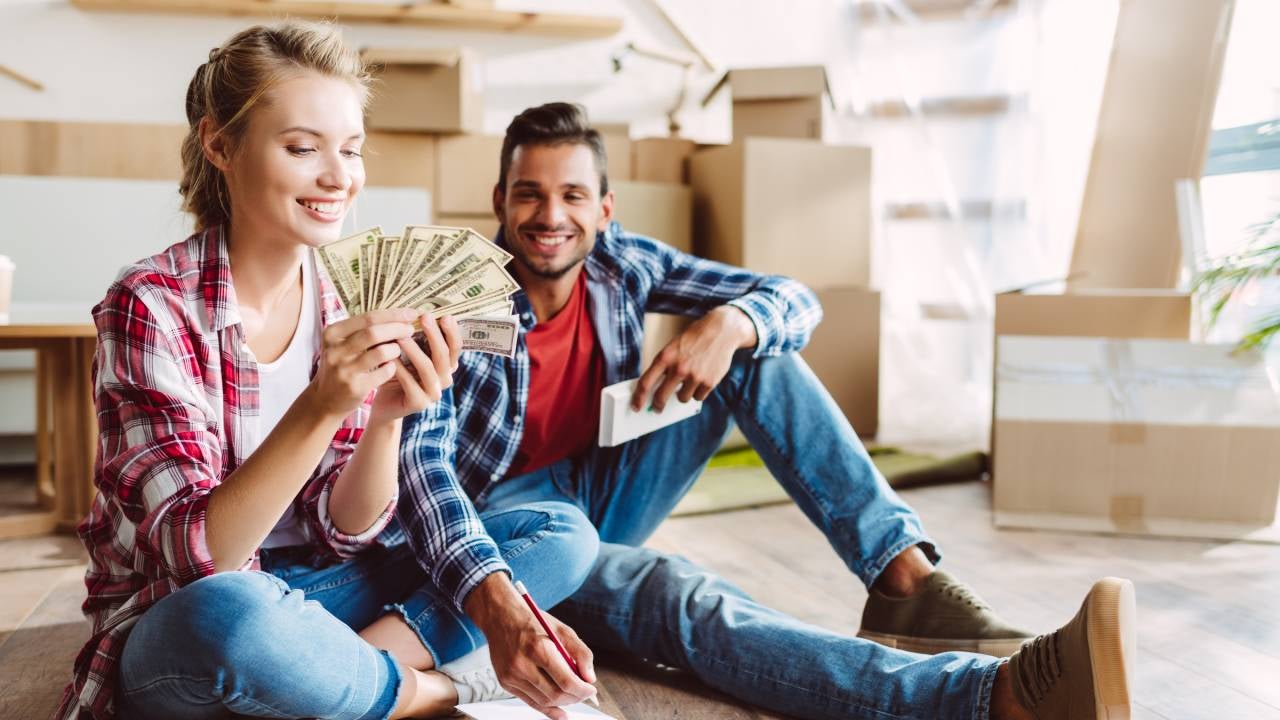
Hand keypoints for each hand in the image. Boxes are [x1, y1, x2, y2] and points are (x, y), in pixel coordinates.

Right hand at [308, 309, 418, 419]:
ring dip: (395, 349)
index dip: (393, 314)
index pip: (368, 317)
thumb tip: (398, 316)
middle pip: (374, 332)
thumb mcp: (342, 345)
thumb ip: (363, 330)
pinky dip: (392, 367)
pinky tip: (390, 367)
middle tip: (410, 330)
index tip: (411, 313)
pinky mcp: (355, 387)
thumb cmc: (341, 366)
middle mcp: (335, 350)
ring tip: (396, 350)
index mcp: (332, 334)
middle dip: (398, 329)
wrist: (325, 400)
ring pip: (382, 352)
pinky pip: (385, 372)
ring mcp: (344, 370)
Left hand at [368, 311, 460, 424]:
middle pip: (444, 356)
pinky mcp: (419, 404)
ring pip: (428, 368)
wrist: (385, 404)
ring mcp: (433, 393)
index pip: (455, 347)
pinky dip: (400, 369)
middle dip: (435, 335)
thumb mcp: (409, 353)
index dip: (452, 332)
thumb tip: (419, 311)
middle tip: (425, 318)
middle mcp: (444, 379)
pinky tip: (390, 358)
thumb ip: (417, 338)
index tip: (444, 315)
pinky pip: (410, 383)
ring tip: (401, 336)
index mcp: (446, 366)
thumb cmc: (397, 372)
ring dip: (415, 351)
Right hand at [466, 576, 596, 718]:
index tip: (591, 690)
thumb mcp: (561, 629)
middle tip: (584, 694)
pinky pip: (530, 701)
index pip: (566, 681)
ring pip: (543, 701)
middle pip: (555, 694)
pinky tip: (560, 712)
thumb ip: (581, 653)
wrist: (500, 617)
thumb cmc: (532, 621)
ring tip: (573, 696)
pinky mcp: (505, 682)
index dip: (583, 690)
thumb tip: (590, 678)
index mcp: (538, 648)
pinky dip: (547, 708)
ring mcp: (511, 676)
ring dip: (562, 703)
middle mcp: (522, 664)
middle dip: (575, 698)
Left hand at [632, 305, 757, 411]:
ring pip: (682, 398)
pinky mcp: (709, 382)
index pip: (646, 383)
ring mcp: (695, 376)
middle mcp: (679, 368)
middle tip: (657, 408)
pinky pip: (698, 397)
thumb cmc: (693, 339)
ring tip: (688, 381)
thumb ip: (663, 366)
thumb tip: (654, 389)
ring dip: (683, 394)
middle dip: (658, 405)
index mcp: (665, 357)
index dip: (639, 398)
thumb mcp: (673, 347)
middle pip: (661, 397)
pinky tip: (701, 380)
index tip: (636, 406)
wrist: (720, 331)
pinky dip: (698, 392)